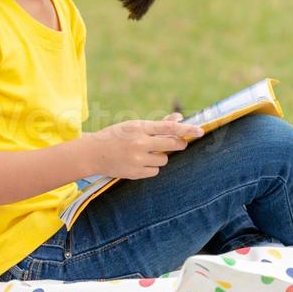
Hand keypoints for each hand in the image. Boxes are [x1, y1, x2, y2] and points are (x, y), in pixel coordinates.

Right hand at [83, 113, 202, 179]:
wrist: (93, 153)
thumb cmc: (116, 136)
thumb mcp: (134, 125)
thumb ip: (158, 124)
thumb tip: (179, 118)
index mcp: (139, 127)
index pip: (168, 128)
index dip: (186, 130)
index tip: (200, 131)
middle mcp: (139, 143)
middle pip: (172, 144)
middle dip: (178, 144)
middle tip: (178, 143)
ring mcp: (137, 159)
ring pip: (164, 159)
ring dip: (160, 156)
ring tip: (146, 153)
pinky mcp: (135, 173)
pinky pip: (155, 171)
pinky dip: (151, 167)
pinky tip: (139, 162)